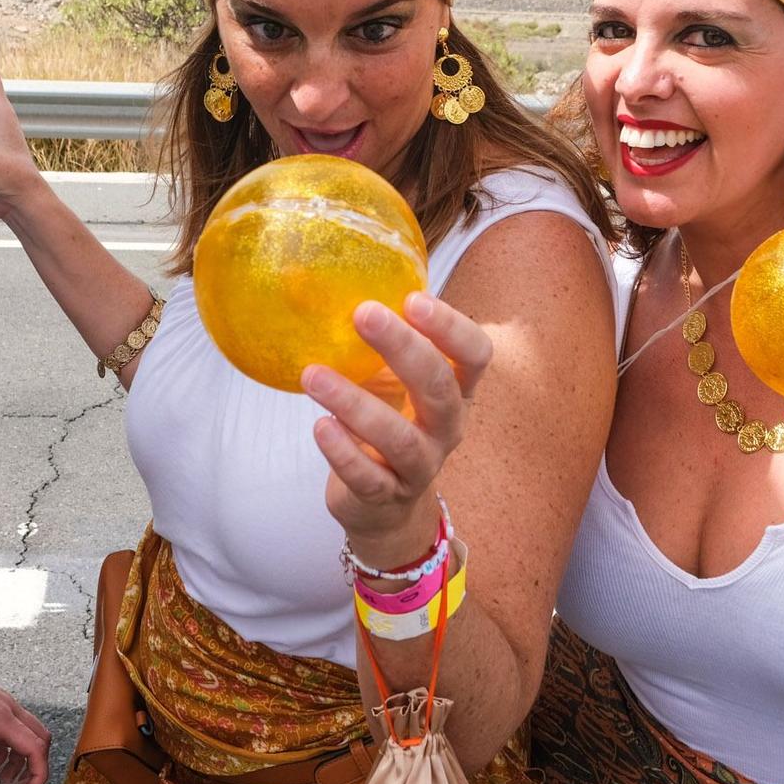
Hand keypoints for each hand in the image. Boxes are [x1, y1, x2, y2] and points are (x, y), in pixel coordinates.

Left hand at [0, 634, 51, 783]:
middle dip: (36, 768)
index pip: (35, 748)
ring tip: (1, 779)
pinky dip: (11, 747)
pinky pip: (16, 728)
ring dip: (21, 758)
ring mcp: (5, 703)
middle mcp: (8, 708)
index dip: (38, 775)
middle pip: (41, 739)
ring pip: (29, 733)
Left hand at [302, 293, 492, 566]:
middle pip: (439, 388)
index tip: (413, 299)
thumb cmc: (388, 422)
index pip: (475, 354)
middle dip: (404, 348)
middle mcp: (447, 428)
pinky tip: (319, 426)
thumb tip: (307, 277)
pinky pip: (368, 477)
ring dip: (355, 403)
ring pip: (399, 437)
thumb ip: (372, 339)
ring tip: (313, 375)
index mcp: (456, 390)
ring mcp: (420, 466)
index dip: (450, 326)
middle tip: (363, 314)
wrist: (383, 506)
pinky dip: (343, 452)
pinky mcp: (386, 497)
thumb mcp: (387, 379)